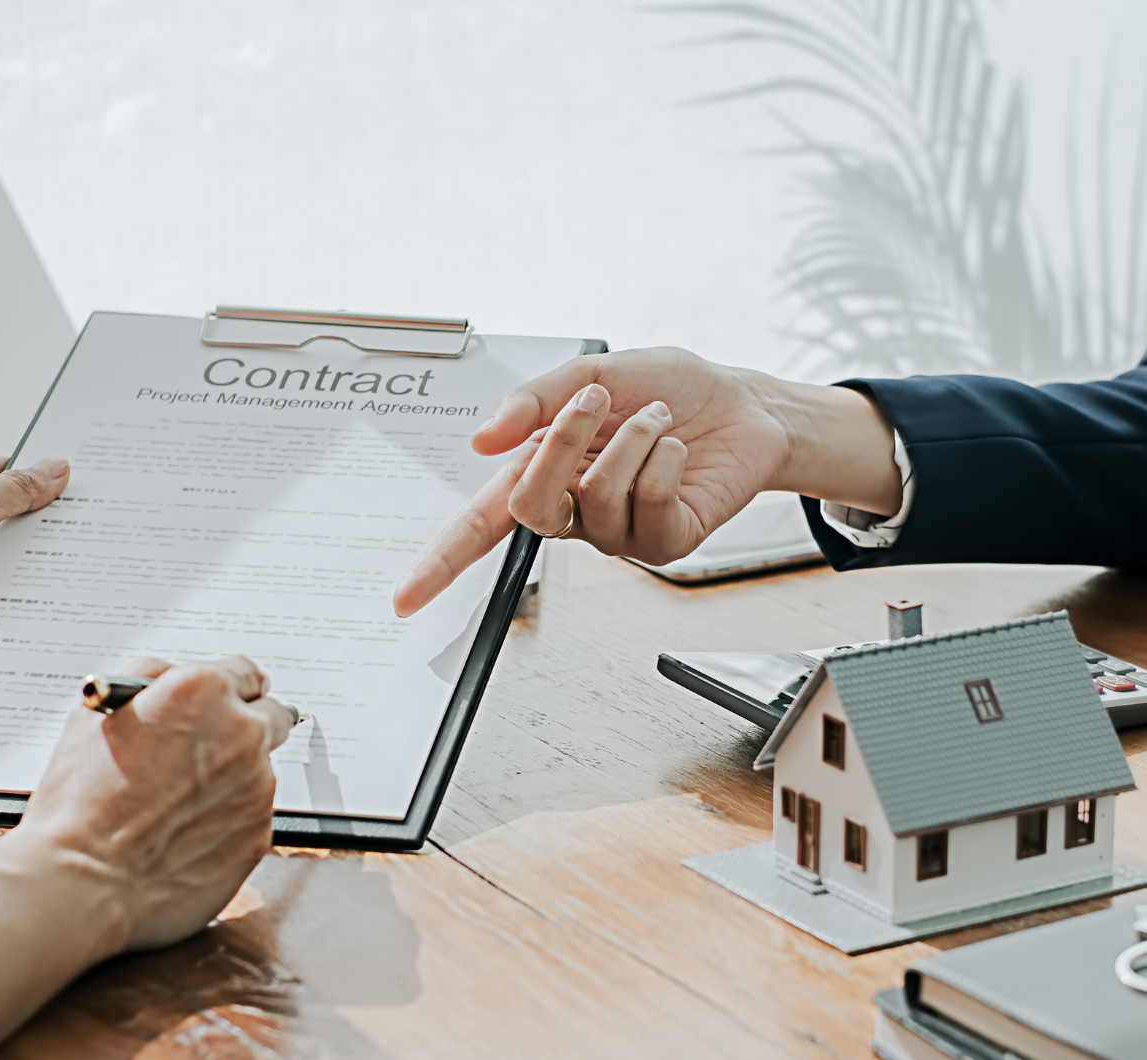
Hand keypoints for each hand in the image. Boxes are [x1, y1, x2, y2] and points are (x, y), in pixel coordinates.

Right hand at [17, 654, 294, 951]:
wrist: (85, 880)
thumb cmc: (81, 802)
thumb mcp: (98, 714)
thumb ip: (151, 681)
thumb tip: (172, 676)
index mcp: (202, 691)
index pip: (245, 673)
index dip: (234, 687)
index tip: (235, 697)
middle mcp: (241, 732)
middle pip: (271, 717)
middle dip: (247, 727)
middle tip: (214, 747)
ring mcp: (257, 784)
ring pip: (259, 771)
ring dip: (233, 778)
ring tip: (177, 804)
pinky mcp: (260, 832)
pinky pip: (252, 816)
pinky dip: (228, 820)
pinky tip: (184, 833)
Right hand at [392, 348, 899, 615]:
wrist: (743, 402)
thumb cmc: (666, 388)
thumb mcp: (591, 373)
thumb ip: (534, 400)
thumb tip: (483, 438)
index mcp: (543, 473)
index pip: (478, 527)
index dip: (439, 563)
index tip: (403, 599)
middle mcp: (574, 511)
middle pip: (532, 506)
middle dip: (561, 443)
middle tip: (596, 400)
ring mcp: (619, 534)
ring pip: (597, 497)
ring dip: (632, 439)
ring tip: (658, 419)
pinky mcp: (666, 545)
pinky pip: (648, 504)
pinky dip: (665, 459)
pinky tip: (679, 450)